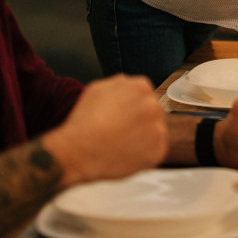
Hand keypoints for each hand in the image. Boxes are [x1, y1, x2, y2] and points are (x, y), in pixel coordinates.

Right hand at [44, 75, 167, 186]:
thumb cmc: (84, 121)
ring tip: (121, 143)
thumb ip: (120, 83)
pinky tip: (126, 153)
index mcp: (141, 87)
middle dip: (140, 121)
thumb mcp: (98, 88)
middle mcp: (153, 105)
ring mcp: (158, 128)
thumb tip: (129, 86)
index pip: (145, 96)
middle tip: (121, 131)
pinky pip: (155, 151)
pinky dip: (144, 154)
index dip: (132, 109)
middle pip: (152, 113)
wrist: (78, 151)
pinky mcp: (158, 150)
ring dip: (143, 137)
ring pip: (155, 132)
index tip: (122, 117)